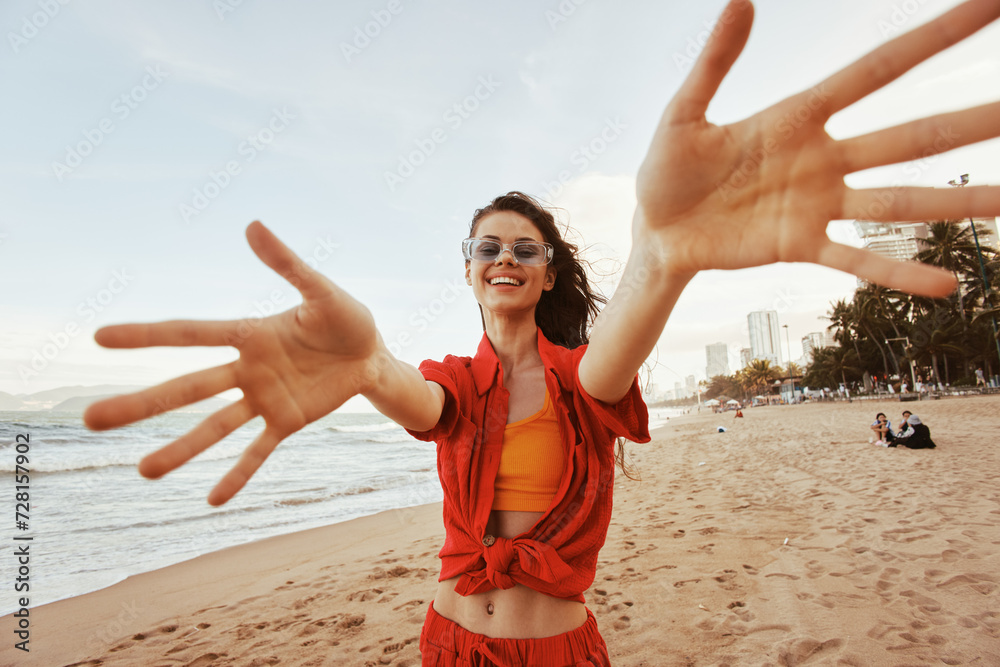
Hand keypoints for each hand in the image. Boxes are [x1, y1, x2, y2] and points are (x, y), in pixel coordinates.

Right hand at [84, 222, 379, 504]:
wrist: (372, 355)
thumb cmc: (345, 318)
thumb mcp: (321, 291)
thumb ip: (288, 265)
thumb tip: (252, 225)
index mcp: (249, 333)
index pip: (189, 334)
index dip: (146, 335)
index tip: (99, 337)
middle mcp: (246, 369)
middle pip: (187, 388)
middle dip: (141, 403)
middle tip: (92, 419)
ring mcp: (264, 399)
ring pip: (214, 427)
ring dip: (181, 449)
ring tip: (143, 472)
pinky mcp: (287, 423)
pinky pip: (258, 452)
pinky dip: (237, 474)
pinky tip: (212, 500)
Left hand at [636, 0, 999, 295]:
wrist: (656, 232)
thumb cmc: (668, 169)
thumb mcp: (684, 113)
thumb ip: (715, 62)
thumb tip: (741, 0)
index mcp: (798, 116)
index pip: (876, 71)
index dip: (931, 39)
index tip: (989, 8)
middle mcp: (821, 158)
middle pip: (907, 136)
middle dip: (967, 123)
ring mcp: (816, 204)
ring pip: (897, 199)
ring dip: (954, 202)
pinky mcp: (799, 246)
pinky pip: (856, 258)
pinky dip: (897, 271)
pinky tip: (945, 283)